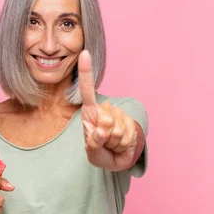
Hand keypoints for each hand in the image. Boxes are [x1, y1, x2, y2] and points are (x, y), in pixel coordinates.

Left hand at [78, 50, 137, 170]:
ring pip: (117, 128)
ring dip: (114, 142)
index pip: (87, 90)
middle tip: (103, 143)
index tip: (83, 53)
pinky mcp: (130, 121)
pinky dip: (122, 144)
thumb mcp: (92, 152)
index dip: (85, 72)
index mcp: (89, 112)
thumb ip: (93, 143)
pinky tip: (120, 145)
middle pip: (105, 118)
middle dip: (104, 136)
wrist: (117, 160)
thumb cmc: (100, 153)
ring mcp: (118, 115)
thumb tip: (100, 131)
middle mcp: (104, 110)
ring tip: (111, 144)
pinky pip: (127, 134)